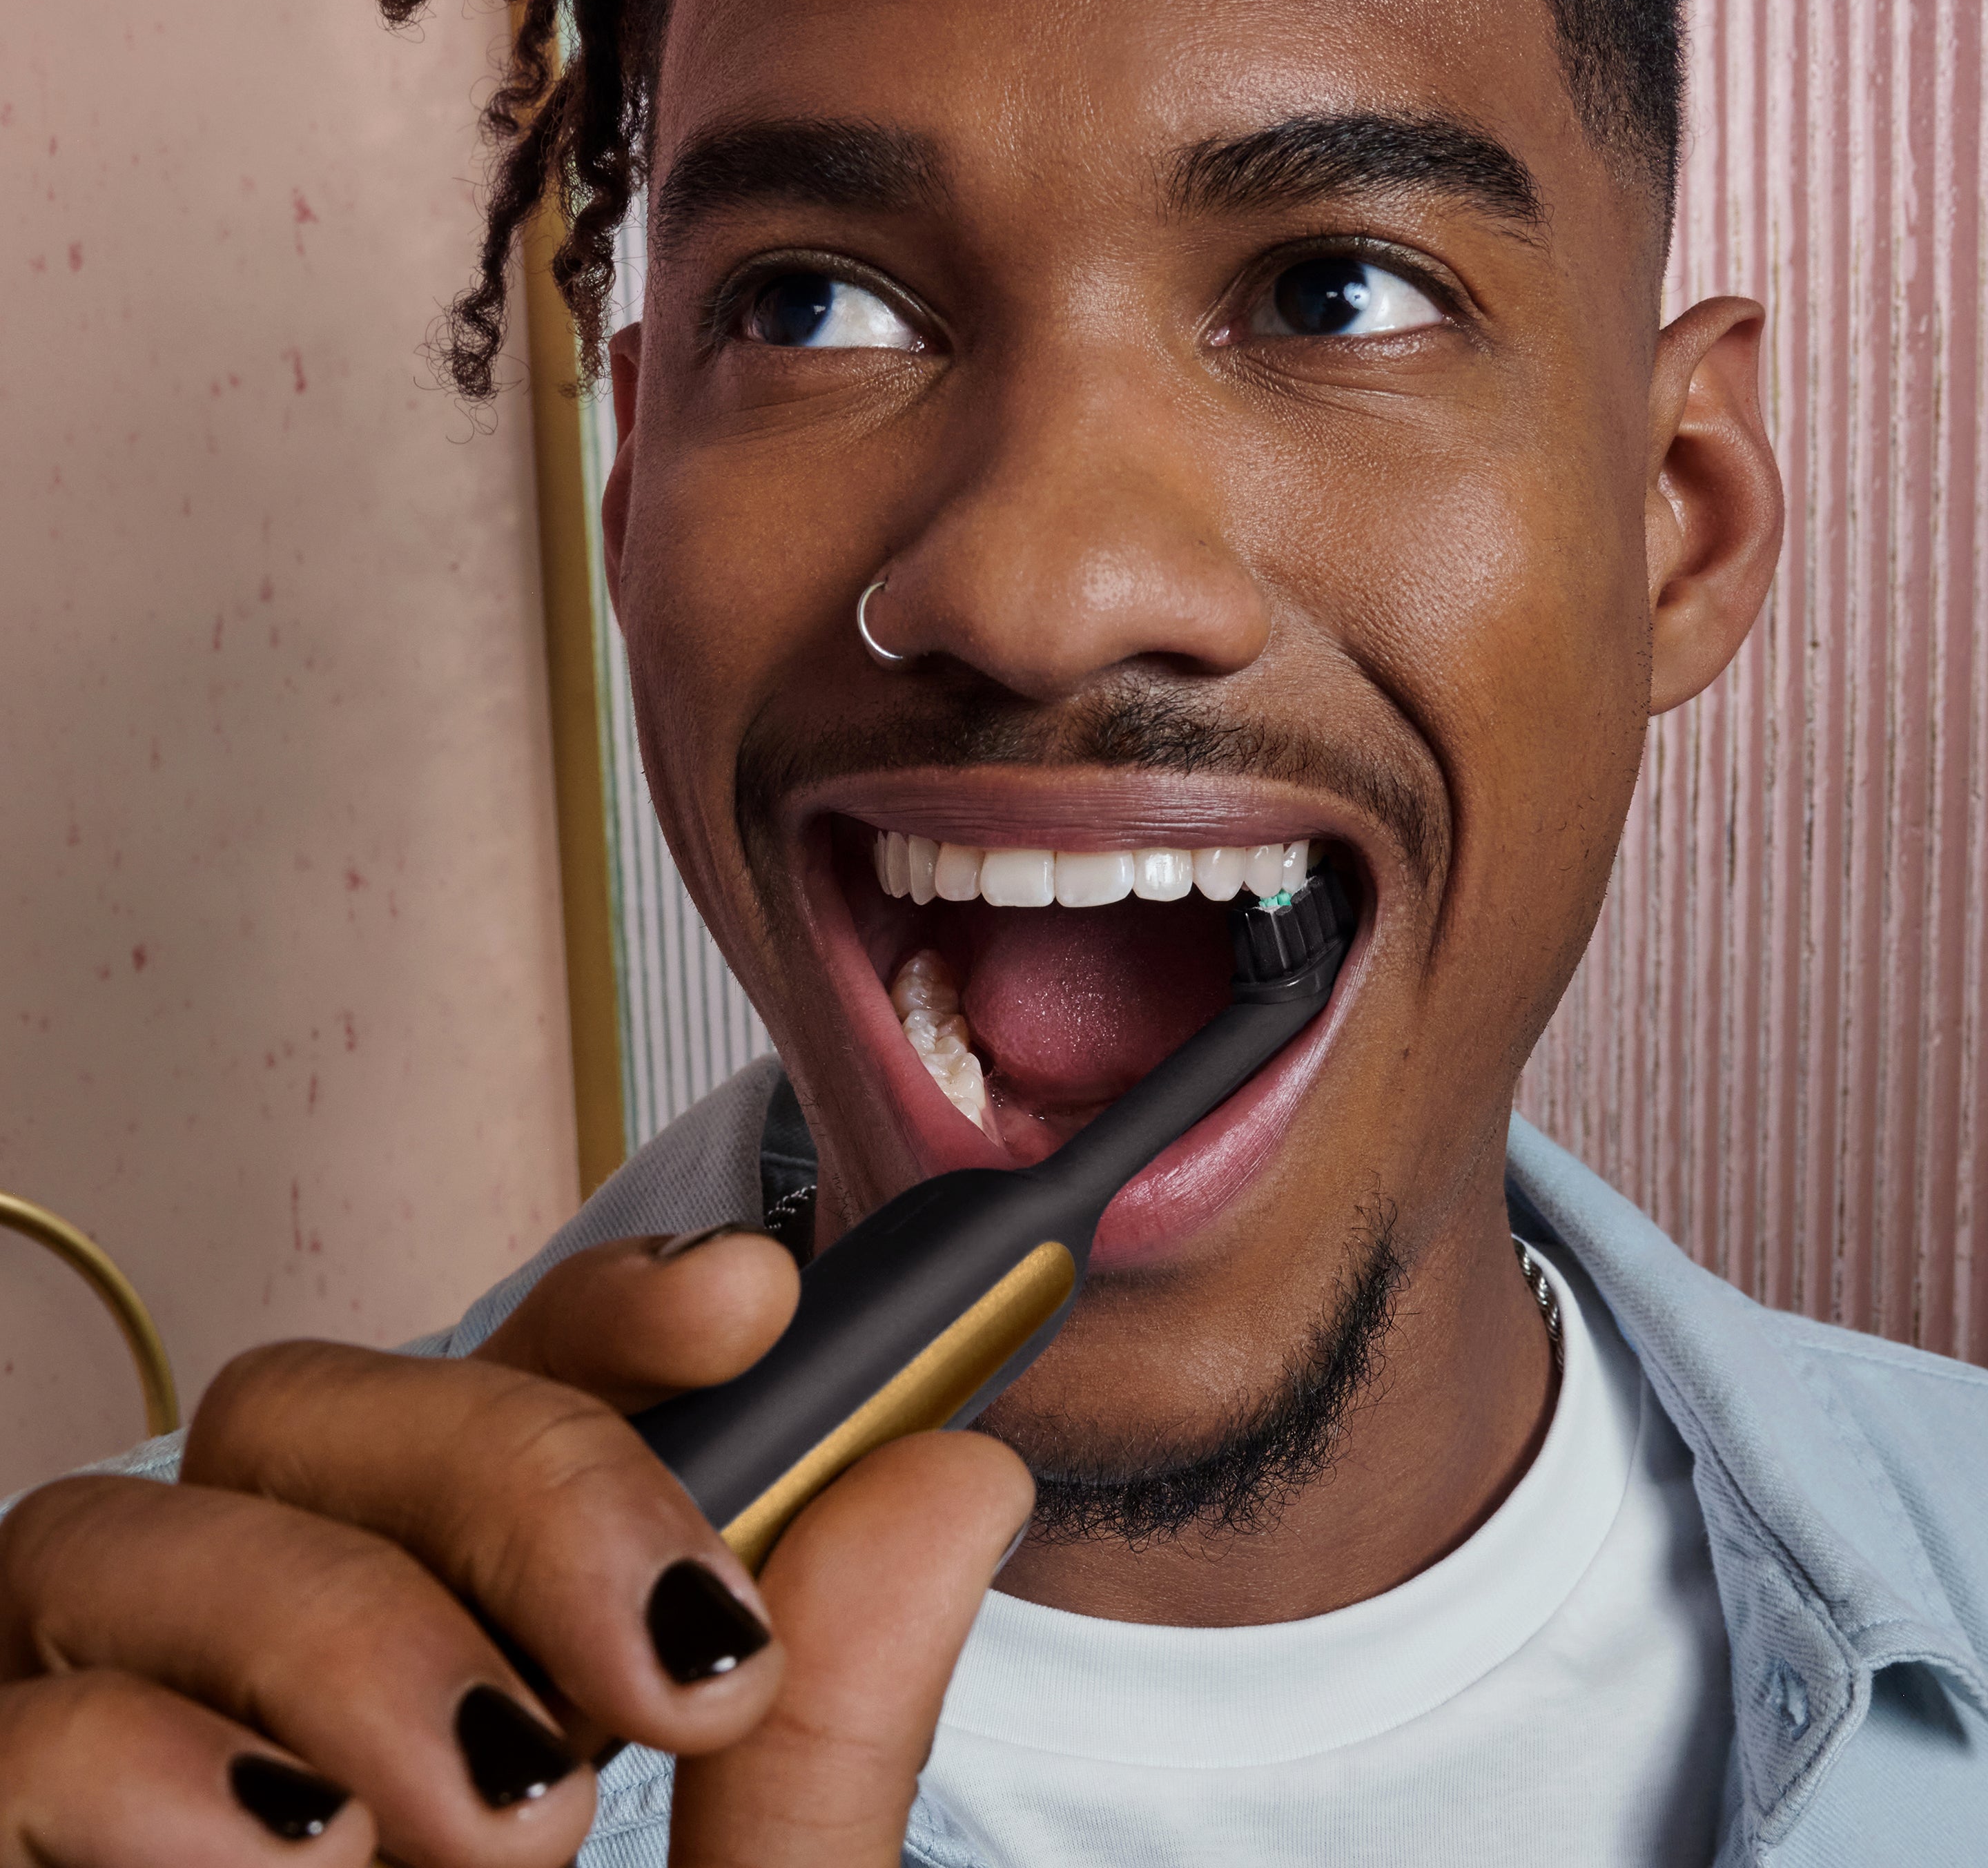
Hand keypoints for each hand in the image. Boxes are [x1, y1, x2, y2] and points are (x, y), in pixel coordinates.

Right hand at [0, 1226, 1031, 1866]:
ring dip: (343, 1623)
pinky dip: (140, 1758)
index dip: (615, 1308)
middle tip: (670, 1668)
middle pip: (322, 1403)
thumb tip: (955, 1469)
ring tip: (503, 1827)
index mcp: (466, 1660)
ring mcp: (112, 1764)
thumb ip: (825, 1753)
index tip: (759, 1306)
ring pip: (134, 1519)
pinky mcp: (0, 1845)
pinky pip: (3, 1720)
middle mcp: (271, 1675)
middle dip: (518, 1470)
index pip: (507, 1378)